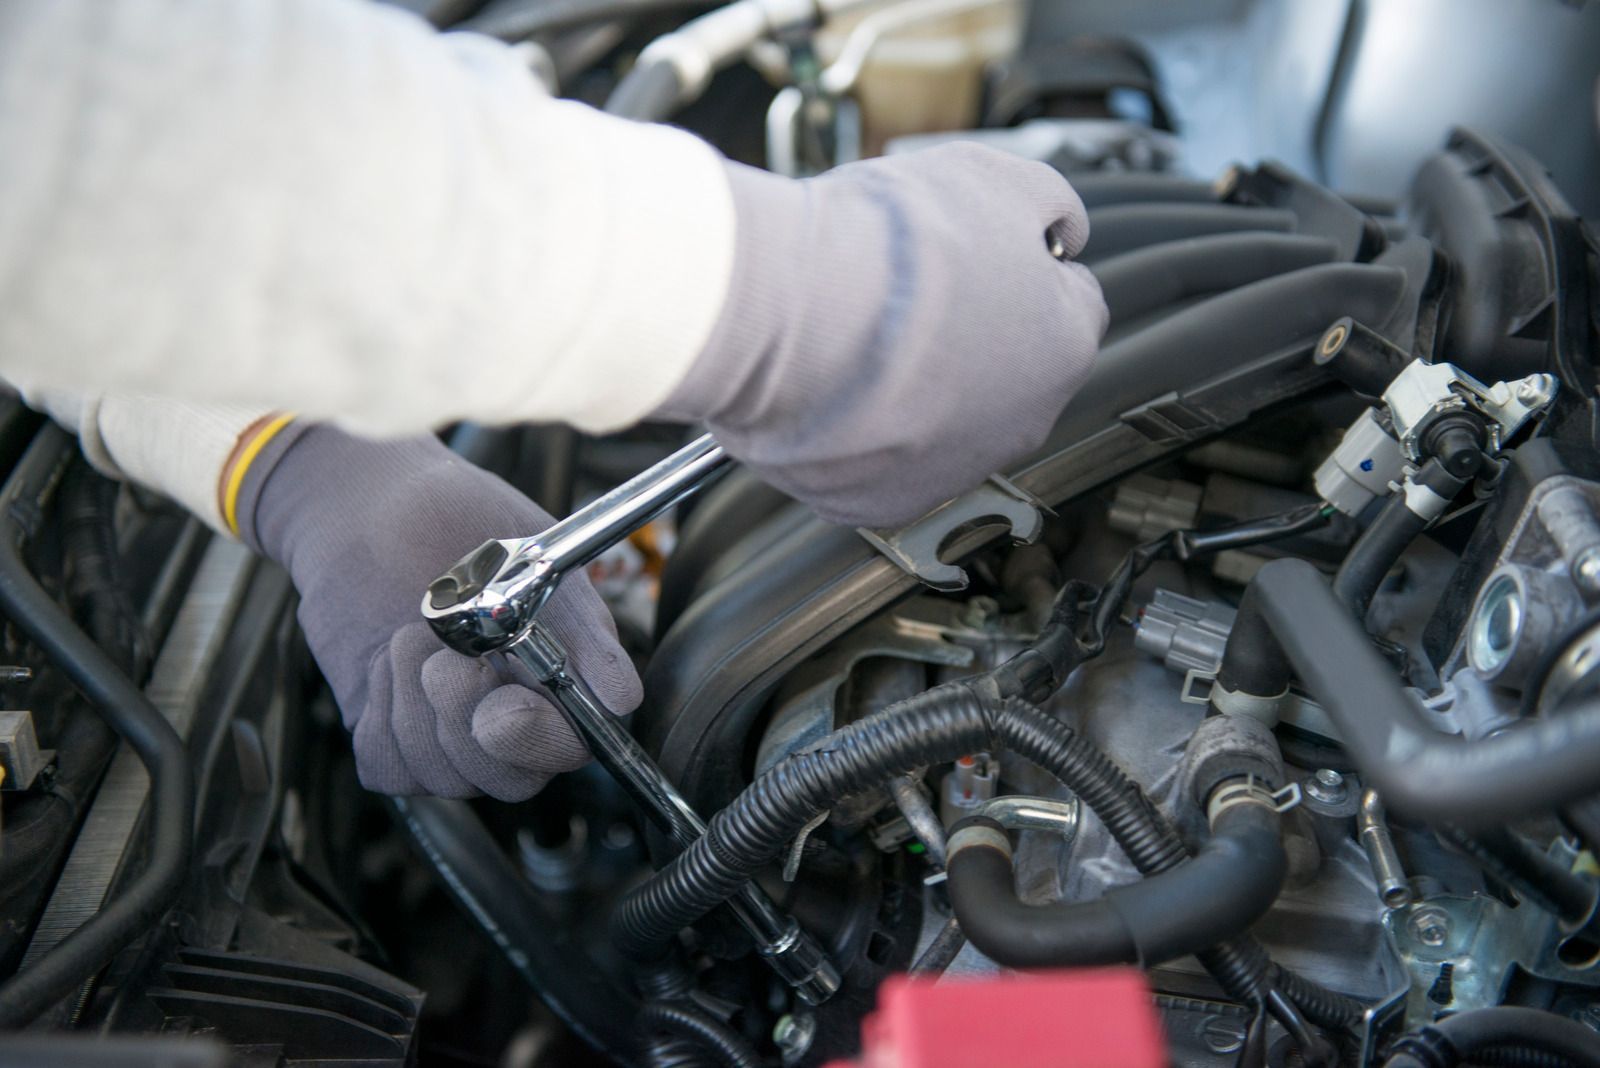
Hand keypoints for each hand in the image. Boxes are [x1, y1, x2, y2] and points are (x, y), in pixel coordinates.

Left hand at [237, 426, 640, 799]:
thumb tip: (622, 697)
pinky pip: (388, 763)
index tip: (501, 708)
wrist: (369, 500)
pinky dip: (382, 708)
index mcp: (556, 683)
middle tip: (451, 659)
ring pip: (442, 775)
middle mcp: (504, 721)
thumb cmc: (458, 520)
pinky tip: (390, 659)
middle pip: (507, 781)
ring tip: (418, 634)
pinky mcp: (385, 736)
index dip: (535, 741)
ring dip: (418, 697)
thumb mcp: (537, 564)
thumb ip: (586, 634)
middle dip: (467, 722)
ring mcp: (443, 735)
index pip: (567, 748)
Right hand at [655, 142, 1107, 528]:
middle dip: (970, 333)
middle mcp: (1023, 423)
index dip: (1019, 267)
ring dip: (917, 384)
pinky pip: (881, 463)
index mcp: (1065, 344)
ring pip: (944, 422)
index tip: (976, 251)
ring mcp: (951, 471)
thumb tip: (1062, 229)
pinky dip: (862, 428)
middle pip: (1007, 371)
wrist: (782, 312)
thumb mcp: (996, 177)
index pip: (1069, 304)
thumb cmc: (884, 248)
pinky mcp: (880, 502)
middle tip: (910, 292)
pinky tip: (834, 386)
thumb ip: (1050, 205)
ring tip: (860, 335)